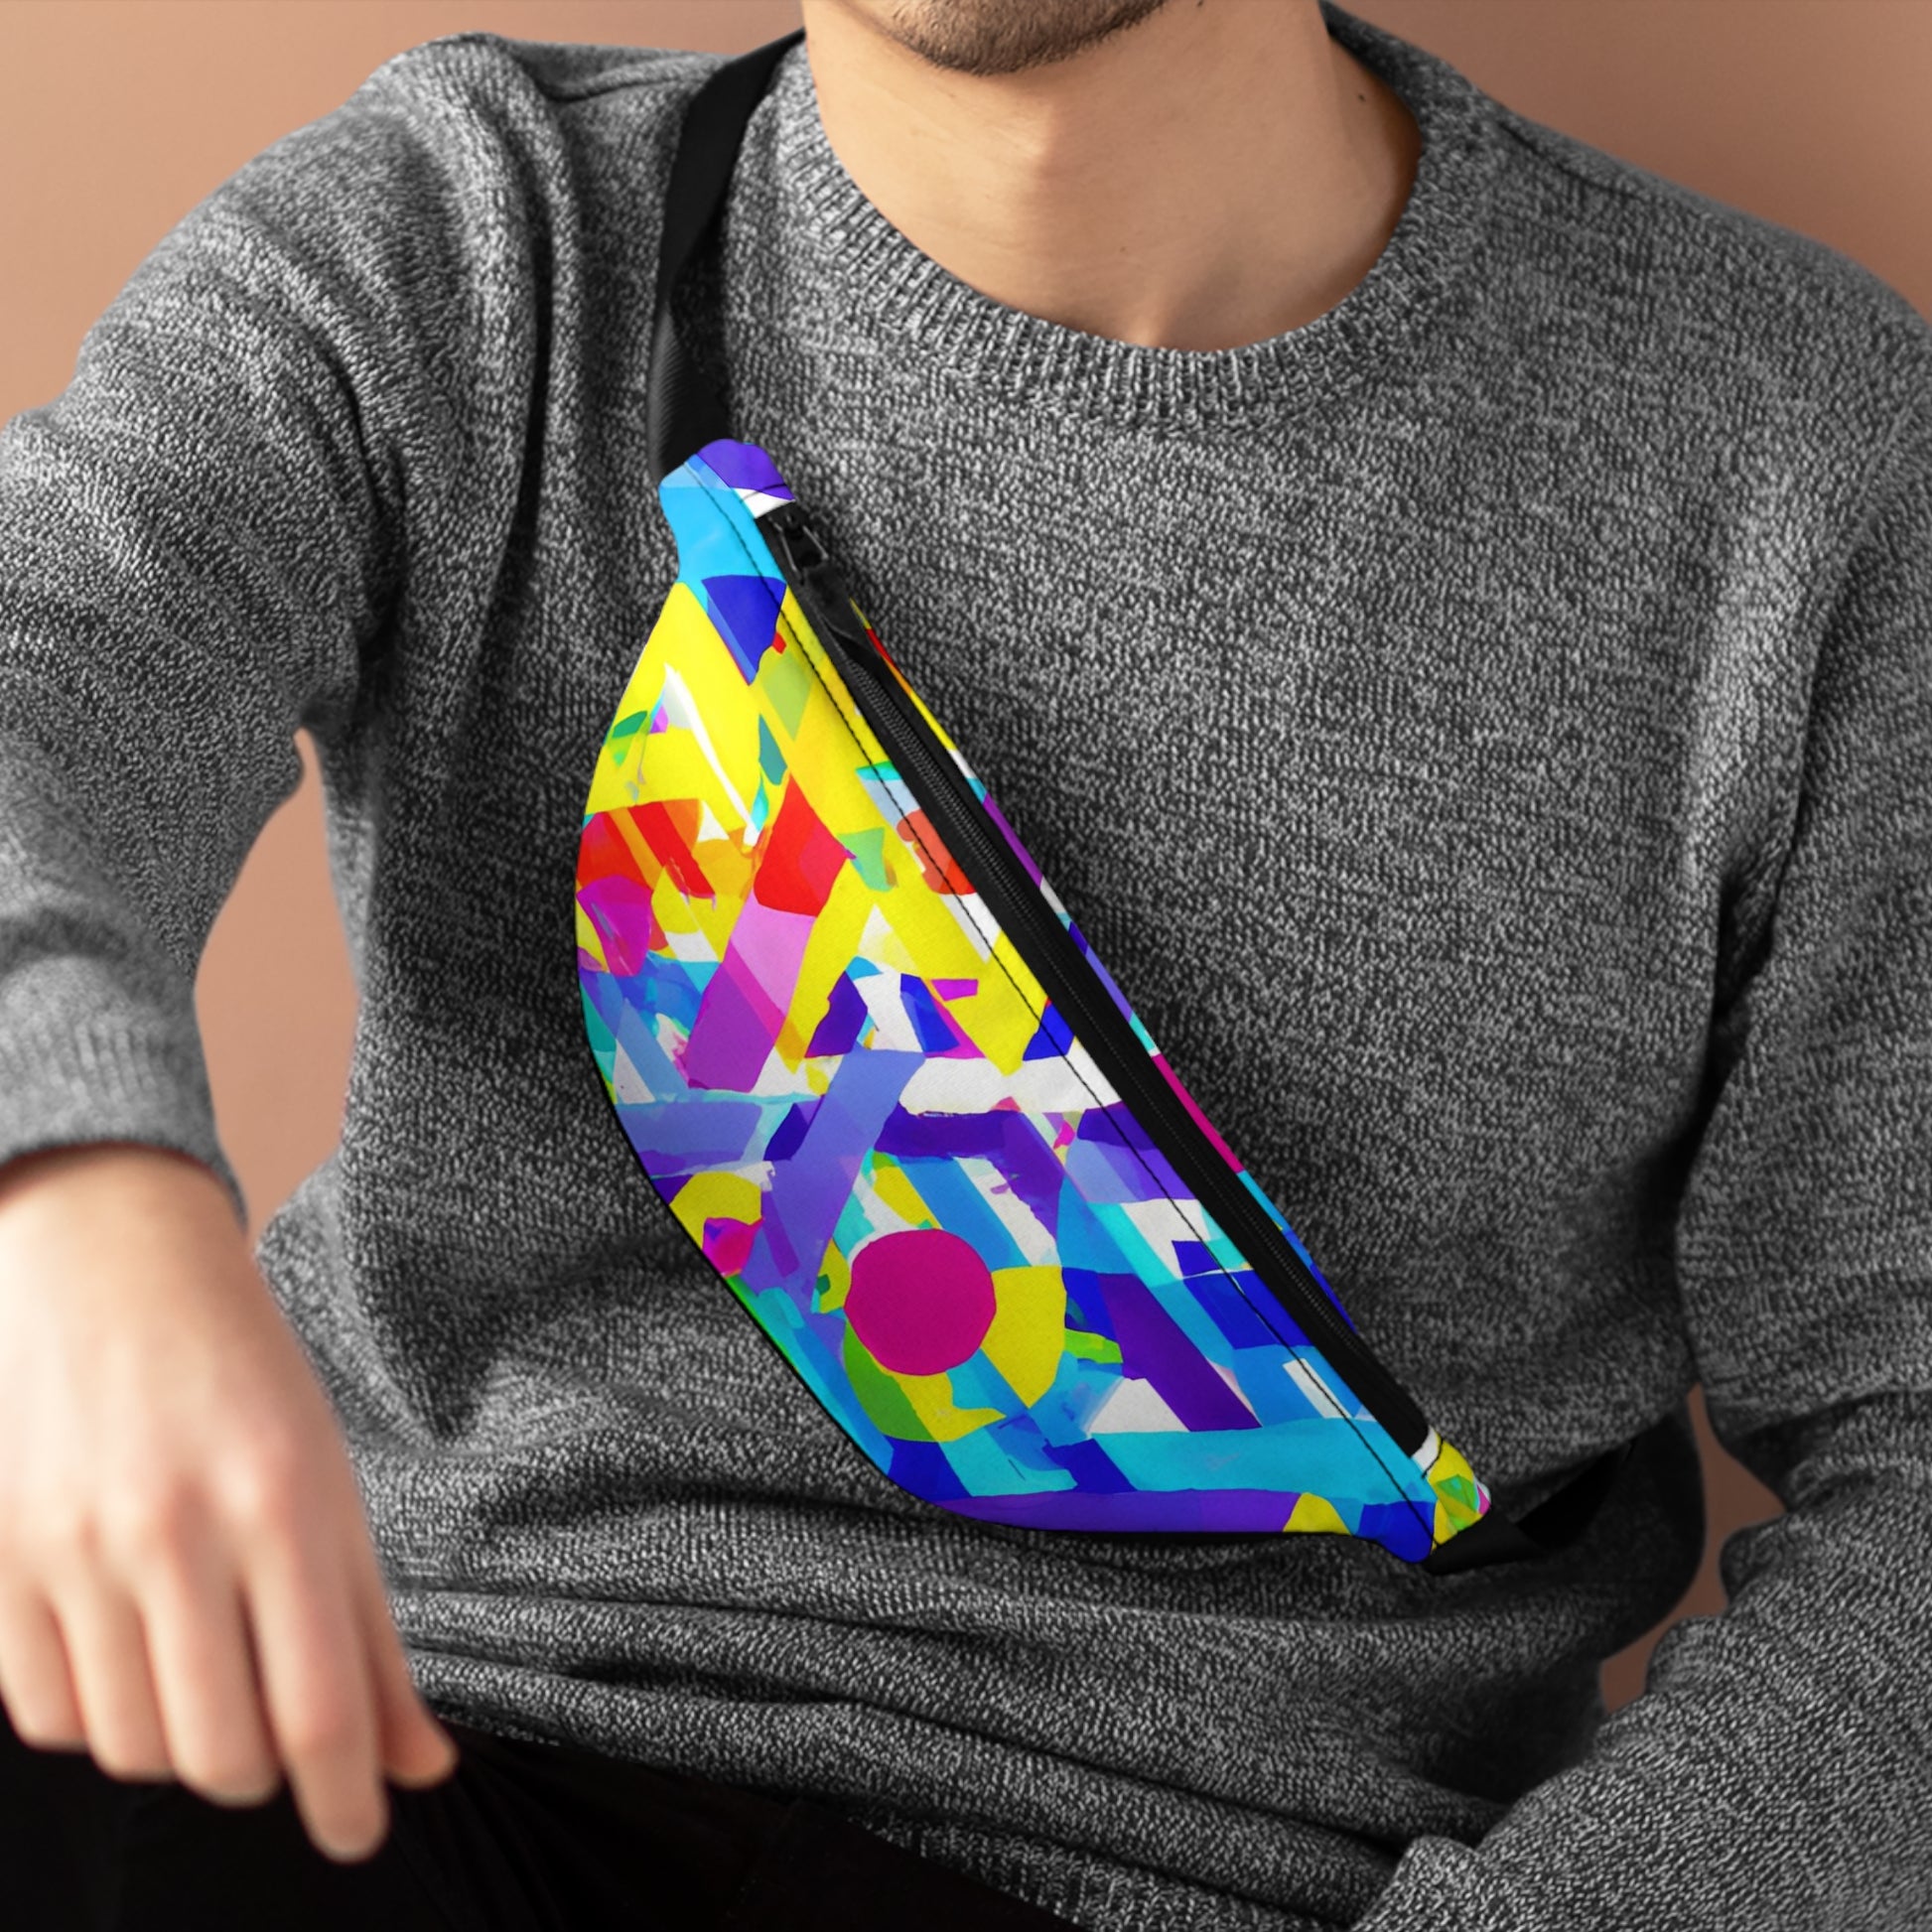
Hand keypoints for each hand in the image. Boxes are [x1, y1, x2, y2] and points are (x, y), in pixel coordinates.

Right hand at [0, 1141, 458, 1861]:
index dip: (345, 1800)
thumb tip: (420, 1767)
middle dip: (265, 1774)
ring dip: (184, 1746)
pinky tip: (133, 1656)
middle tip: (279, 1730)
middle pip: (222, 1754)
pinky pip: (49, 1717)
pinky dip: (102, 1717)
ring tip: (208, 1679)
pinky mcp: (1, 1567)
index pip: (319, 1707)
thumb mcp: (335, 1487)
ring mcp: (75, 1552)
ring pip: (134, 1749)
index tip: (360, 1831)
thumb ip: (372, 1636)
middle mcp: (177, 1532)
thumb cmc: (246, 1380)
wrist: (113, 1269)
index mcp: (284, 1503)